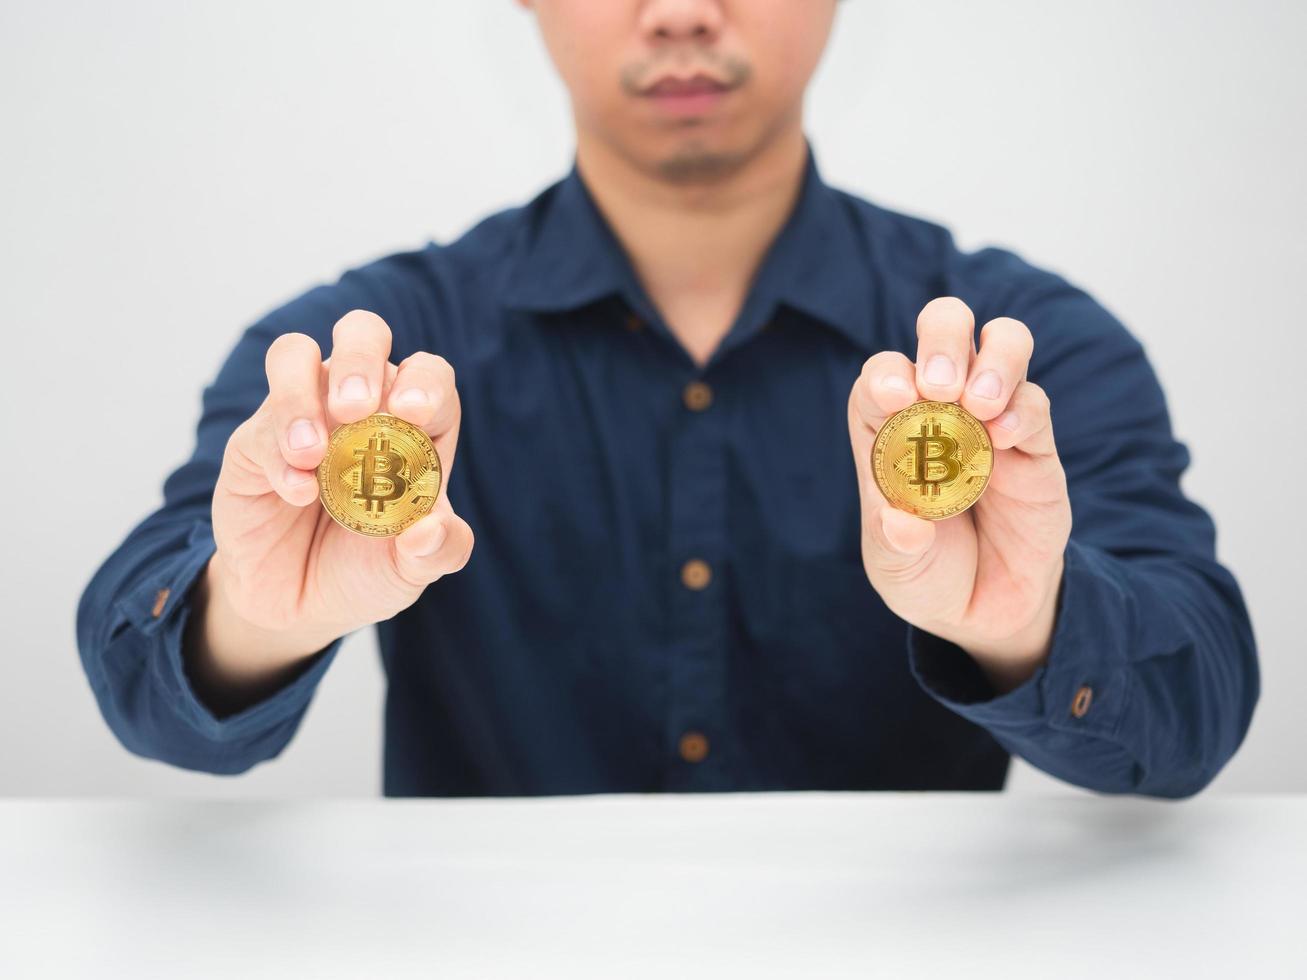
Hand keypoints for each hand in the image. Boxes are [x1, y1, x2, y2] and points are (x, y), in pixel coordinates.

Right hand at [209, 309, 474, 647]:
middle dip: (359, 359)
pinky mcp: (255, 442)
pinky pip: (261, 425)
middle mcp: (360, 406)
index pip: (426, 374)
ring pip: (296, 355)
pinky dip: (279, 456)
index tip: (413, 412)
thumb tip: (430, 530)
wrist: (299, 606)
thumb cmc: (366, 570)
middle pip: (362, 335)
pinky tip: (296, 494)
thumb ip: (438, 550)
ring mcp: (304, 415)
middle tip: (354, 408)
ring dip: (302, 394)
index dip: (424, 383)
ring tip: (312, 454)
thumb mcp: (413, 570)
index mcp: (412, 424)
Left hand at [846, 297, 1071, 693]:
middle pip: (943, 332)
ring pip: (1001, 345)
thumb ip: (897, 544)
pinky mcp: (1035, 443)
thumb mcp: (898, 568)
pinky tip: (1007, 440)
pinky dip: (1024, 410)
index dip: (887, 374)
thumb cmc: (928, 574)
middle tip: (941, 386)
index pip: (882, 376)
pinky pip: (1035, 402)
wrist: (986, 608)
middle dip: (943, 339)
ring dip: (995, 360)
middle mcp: (939, 410)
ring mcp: (990, 419)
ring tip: (981, 404)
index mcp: (887, 430)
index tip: (898, 396)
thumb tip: (902, 522)